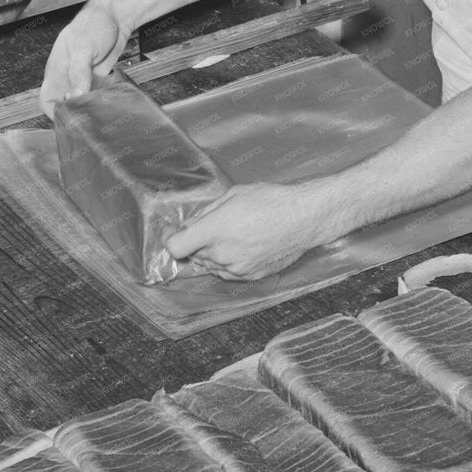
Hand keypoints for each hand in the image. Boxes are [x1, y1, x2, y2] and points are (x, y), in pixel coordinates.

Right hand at [39, 0, 131, 117]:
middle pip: (63, 104)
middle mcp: (67, 76)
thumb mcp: (83, 48)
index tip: (70, 120)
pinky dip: (100, 101)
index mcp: (56, 69)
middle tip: (88, 119)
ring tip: (100, 113)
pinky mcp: (97, 78)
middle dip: (73, 114)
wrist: (115, 16)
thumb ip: (78, 73)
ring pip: (80, 102)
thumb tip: (75, 96)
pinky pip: (95, 96)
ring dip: (88, 109)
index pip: (46, 99)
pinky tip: (109, 103)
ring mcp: (82, 78)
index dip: (54, 112)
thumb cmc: (93, 24)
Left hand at [164, 182, 326, 281]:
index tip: (170, 231)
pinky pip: (228, 272)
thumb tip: (191, 224)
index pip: (176, 246)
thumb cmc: (271, 201)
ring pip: (210, 265)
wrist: (303, 218)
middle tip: (207, 225)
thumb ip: (206, 213)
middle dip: (194, 242)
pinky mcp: (251, 276)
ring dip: (210, 253)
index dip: (168, 238)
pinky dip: (226, 261)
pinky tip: (240, 245)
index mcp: (215, 230)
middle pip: (193, 255)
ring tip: (229, 233)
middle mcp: (223, 254)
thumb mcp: (233, 195)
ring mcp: (237, 268)